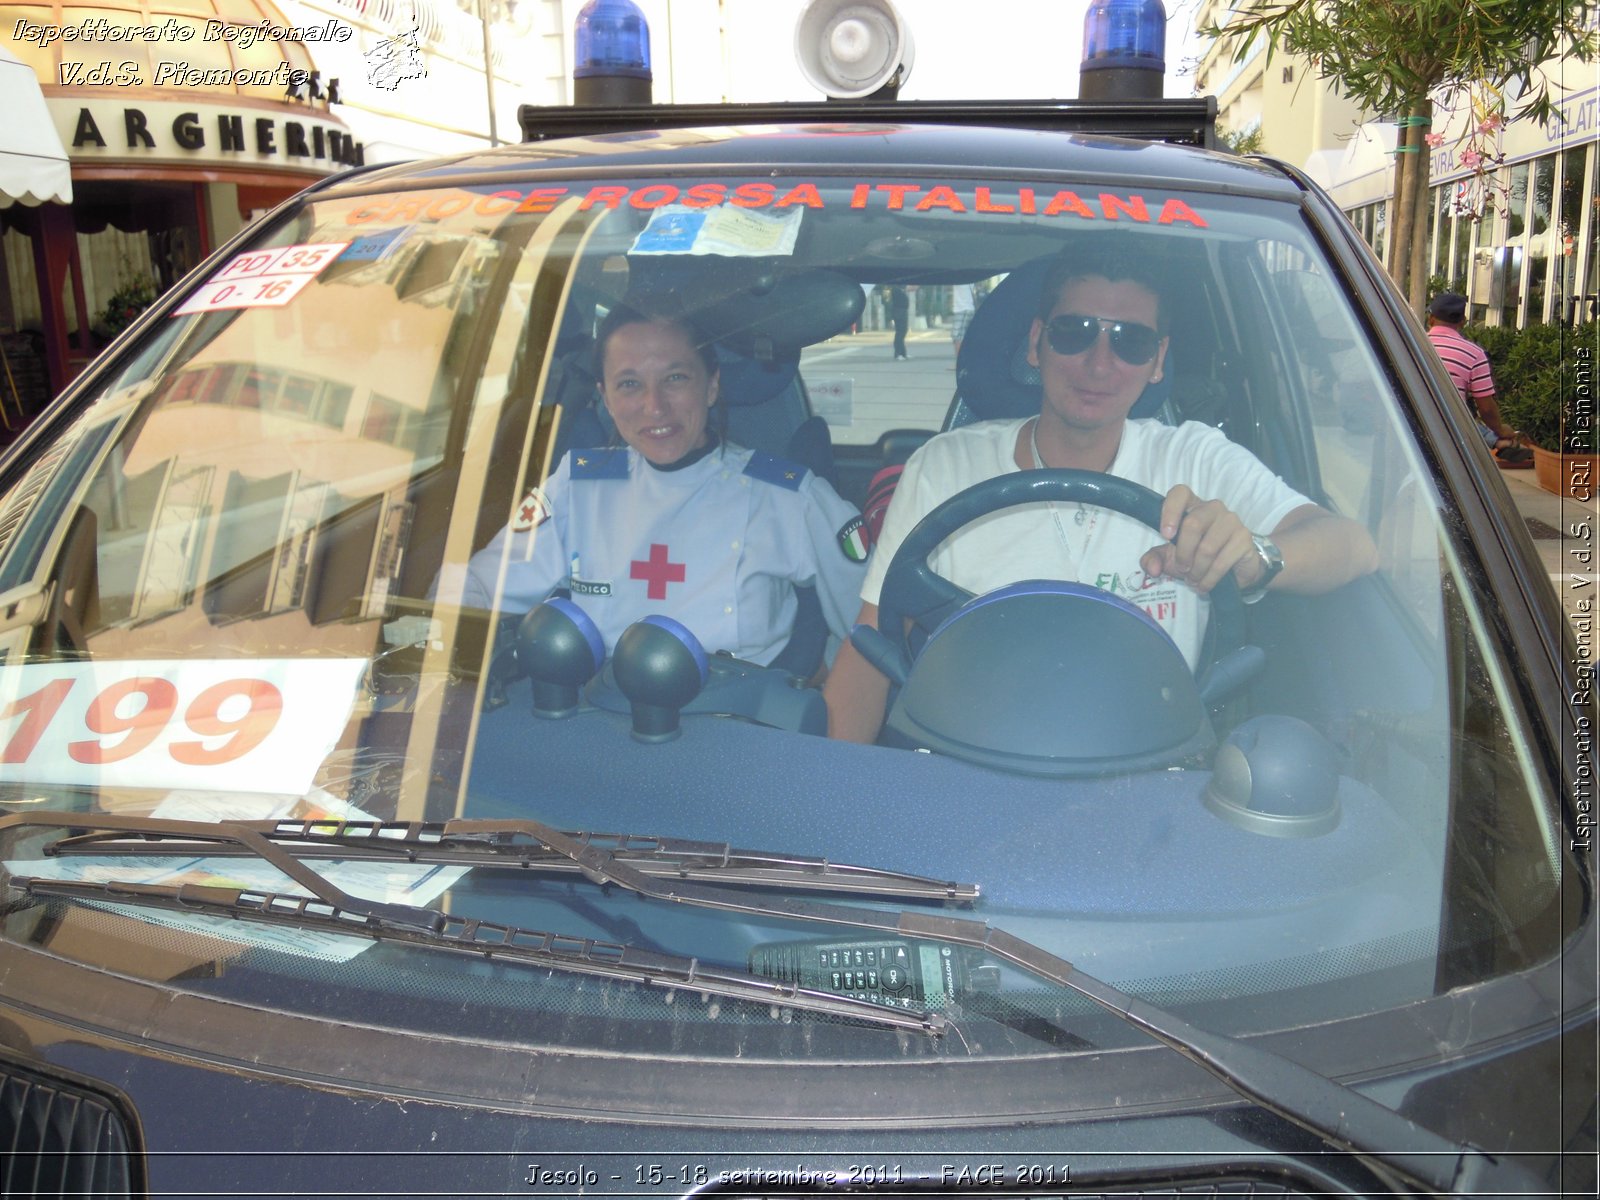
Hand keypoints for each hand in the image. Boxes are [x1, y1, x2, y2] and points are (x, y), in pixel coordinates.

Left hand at [1139, 485, 1261, 593]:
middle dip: (1183, 554)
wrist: (1232, 570)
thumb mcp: (1170, 558)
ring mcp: (1231, 521)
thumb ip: (1153, 560)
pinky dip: (1209, 578)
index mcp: (1192, 506)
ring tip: (1194, 580)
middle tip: (1183, 569)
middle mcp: (1213, 508)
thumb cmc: (1197, 557)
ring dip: (1197, 570)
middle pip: (1193, 525)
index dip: (1170, 511)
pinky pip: (1222, 561)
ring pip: (1207, 547)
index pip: (1180, 493)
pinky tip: (1205, 584)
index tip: (1166, 535)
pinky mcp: (1244, 538)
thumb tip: (1152, 569)